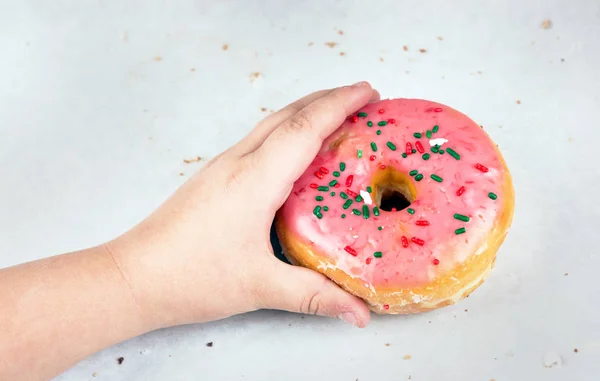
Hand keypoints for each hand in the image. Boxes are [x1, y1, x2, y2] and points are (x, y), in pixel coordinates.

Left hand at [109, 82, 379, 328]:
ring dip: (307, 111)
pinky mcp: (215, 178)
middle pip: (289, 114)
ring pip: (271, 124)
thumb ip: (314, 296)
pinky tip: (296, 149)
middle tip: (364, 98)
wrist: (133, 276)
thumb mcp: (260, 287)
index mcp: (254, 180)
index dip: (340, 105)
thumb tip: (358, 312)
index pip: (305, 128)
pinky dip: (287, 131)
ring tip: (338, 115)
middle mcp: (238, 163)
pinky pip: (259, 140)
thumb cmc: (189, 277)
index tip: (369, 92)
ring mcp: (223, 167)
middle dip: (329, 98)